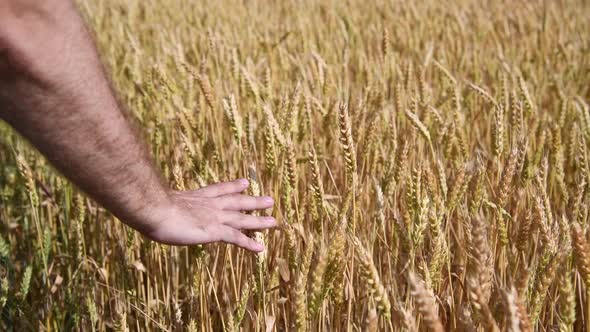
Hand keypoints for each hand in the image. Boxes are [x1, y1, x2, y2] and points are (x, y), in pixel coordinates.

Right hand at [139, 178, 275, 251]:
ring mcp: (214, 217)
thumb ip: (159, 203)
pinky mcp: (215, 230)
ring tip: (274, 221)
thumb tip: (144, 202)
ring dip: (259, 221)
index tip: (244, 182)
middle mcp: (209, 205)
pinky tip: (261, 248)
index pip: (219, 189)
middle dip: (253, 201)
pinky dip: (249, 243)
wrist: (153, 209)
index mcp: (196, 197)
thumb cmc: (148, 206)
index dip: (233, 186)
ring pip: (242, 219)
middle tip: (269, 199)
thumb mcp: (155, 202)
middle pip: (237, 202)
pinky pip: (237, 237)